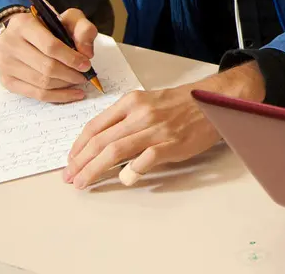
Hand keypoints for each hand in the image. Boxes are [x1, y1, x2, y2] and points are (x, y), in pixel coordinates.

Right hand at [0, 8, 96, 102]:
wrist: (24, 35)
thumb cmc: (50, 27)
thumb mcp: (70, 19)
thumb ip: (84, 30)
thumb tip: (87, 53)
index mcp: (23, 24)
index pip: (51, 46)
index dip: (72, 59)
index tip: (86, 65)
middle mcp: (8, 43)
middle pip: (46, 67)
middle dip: (71, 74)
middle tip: (85, 76)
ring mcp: (4, 64)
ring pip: (42, 82)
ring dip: (65, 85)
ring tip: (78, 81)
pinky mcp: (6, 80)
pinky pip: (35, 94)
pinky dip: (58, 96)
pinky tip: (72, 94)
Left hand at [63, 62, 265, 188]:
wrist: (214, 100)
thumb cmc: (181, 104)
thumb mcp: (148, 102)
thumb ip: (126, 120)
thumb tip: (102, 145)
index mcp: (131, 102)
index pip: (94, 127)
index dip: (77, 148)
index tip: (70, 162)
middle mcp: (140, 114)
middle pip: (100, 142)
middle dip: (79, 163)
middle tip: (70, 178)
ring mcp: (155, 130)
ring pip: (114, 152)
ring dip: (94, 170)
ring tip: (84, 183)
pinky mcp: (171, 144)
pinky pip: (143, 161)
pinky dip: (130, 172)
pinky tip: (124, 179)